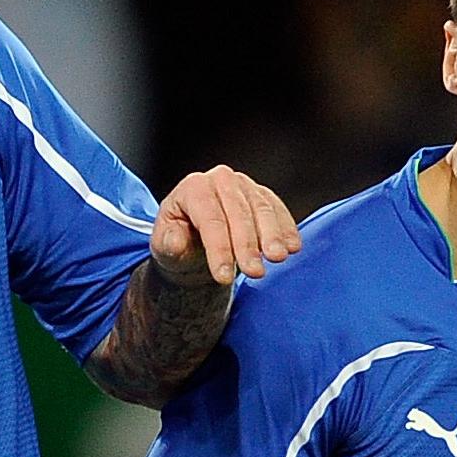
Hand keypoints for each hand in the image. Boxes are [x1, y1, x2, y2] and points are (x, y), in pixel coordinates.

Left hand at [150, 166, 300, 288]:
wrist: (194, 239)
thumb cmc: (178, 242)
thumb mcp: (164, 247)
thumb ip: (168, 244)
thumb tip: (177, 241)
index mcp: (193, 188)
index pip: (209, 219)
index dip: (218, 249)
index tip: (223, 277)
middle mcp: (220, 179)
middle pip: (237, 213)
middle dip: (247, 244)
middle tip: (254, 272)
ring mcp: (244, 185)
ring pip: (261, 209)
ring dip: (272, 235)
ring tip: (278, 258)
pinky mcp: (262, 195)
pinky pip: (277, 209)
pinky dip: (286, 228)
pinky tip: (293, 246)